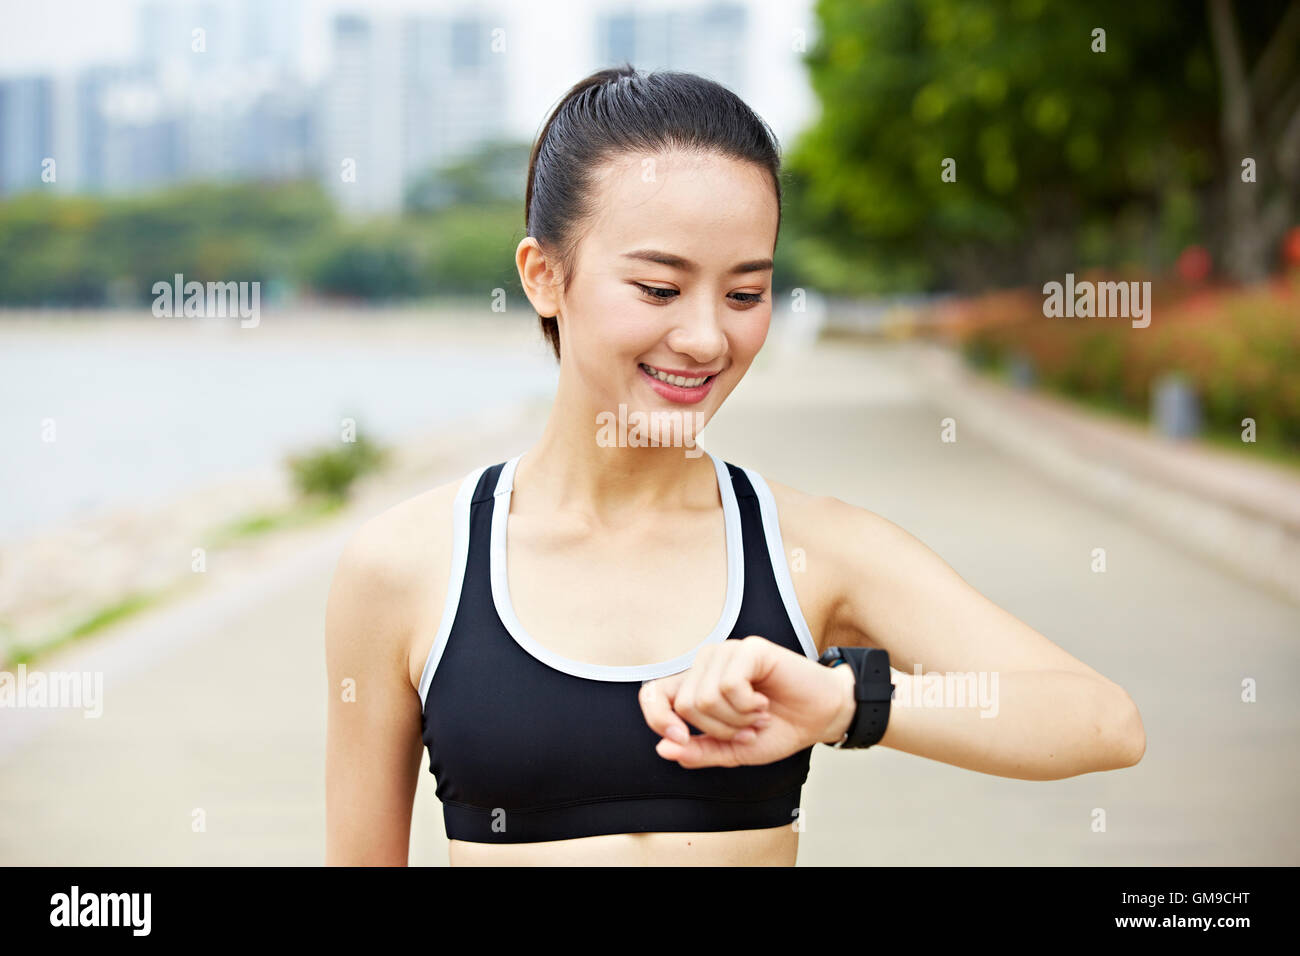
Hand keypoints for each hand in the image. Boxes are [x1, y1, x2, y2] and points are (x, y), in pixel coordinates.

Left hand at [638, 635, 856, 767]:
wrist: (819, 719)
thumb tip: (663, 749)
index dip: (656, 717)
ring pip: (705, 697)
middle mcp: (705, 664)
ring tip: (757, 716)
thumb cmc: (777, 729)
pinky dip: (748, 705)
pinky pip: (729, 685)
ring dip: (736, 720)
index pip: (652, 694)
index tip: (682, 739)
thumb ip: (698, 751)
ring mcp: (726, 652)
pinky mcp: (749, 648)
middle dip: (718, 730)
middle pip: (684, 705)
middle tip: (746, 729)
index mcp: (695, 685)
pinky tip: (763, 702)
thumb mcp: (732, 751)